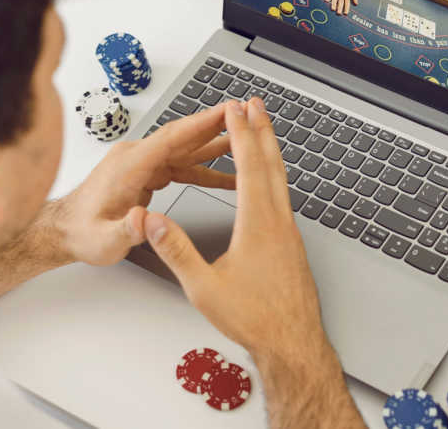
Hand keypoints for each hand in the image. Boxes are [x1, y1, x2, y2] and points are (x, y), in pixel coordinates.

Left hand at [58, 104, 235, 266]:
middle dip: (214, 125)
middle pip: (183, 137)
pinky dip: (205, 169)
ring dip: (214, 144)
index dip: (199, 124)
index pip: (170, 138)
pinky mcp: (147, 173)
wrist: (66, 231)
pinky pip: (182, 166)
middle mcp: (137, 157)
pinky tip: (226, 176)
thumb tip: (141, 219)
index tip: (224, 112)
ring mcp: (142, 163)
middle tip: (244, 115)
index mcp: (129, 165)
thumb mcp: (104, 240)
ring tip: (245, 138)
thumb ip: (125, 229)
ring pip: (186, 149)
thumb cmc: (82, 232)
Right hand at [142, 99, 327, 359]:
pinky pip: (284, 197)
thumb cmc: (253, 319)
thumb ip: (177, 252)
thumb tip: (155, 222)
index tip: (235, 109)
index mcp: (258, 225)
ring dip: (271, 150)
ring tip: (263, 131)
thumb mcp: (204, 288)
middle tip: (255, 104)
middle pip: (271, 164)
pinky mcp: (293, 245)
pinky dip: (275, 175)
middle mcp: (279, 222)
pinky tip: (269, 181)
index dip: (241, 134)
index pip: (249, 167)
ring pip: (281, 180)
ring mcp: (289, 233)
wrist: (292, 342)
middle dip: (261, 130)